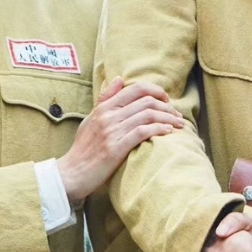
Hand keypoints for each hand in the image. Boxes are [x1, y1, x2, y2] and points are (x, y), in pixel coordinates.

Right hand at [57, 78, 185, 204]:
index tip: (167, 101)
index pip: (136, 89)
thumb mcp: (91, 119)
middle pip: (146, 101)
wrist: (72, 173)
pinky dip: (159, 130)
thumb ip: (105, 99)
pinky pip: (142, 132)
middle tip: (177, 115)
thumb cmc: (83, 148)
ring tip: (179, 125)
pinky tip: (168, 132)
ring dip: (168, 119)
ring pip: (148, 115)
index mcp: (104, 107)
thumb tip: (119, 79)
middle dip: (167, 107)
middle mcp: (108, 116)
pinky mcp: (115, 148)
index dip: (156, 91)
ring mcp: (112, 132)